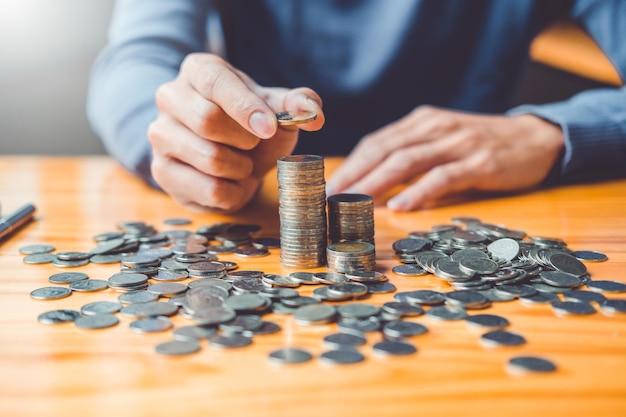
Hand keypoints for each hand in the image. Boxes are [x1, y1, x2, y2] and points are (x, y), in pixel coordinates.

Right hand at [148, 53, 323, 211]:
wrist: (225, 153)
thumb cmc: (250, 125)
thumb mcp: (276, 110)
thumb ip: (297, 105)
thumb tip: (313, 113)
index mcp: (198, 70)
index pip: (215, 83)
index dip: (245, 106)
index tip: (270, 127)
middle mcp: (170, 98)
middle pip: (207, 120)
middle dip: (245, 140)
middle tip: (255, 144)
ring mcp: (160, 135)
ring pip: (210, 159)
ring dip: (242, 168)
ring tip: (243, 162)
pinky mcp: (162, 171)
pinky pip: (209, 190)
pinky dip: (234, 192)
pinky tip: (232, 181)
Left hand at [326, 106, 563, 210]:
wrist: (538, 139)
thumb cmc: (482, 147)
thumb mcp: (442, 143)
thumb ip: (412, 158)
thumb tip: (373, 189)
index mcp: (421, 122)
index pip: (376, 142)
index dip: (349, 165)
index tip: (325, 188)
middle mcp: (434, 126)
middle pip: (384, 149)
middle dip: (352, 175)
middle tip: (327, 198)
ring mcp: (457, 142)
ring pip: (407, 161)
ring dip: (375, 183)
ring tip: (352, 203)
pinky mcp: (480, 160)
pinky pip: (443, 176)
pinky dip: (419, 191)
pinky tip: (400, 207)